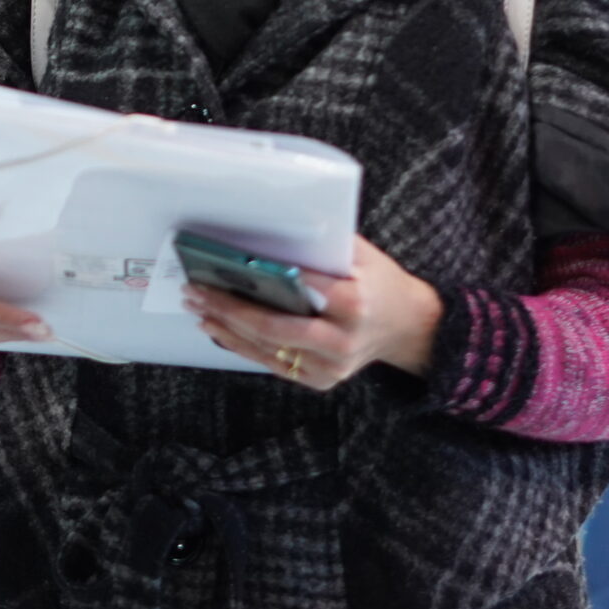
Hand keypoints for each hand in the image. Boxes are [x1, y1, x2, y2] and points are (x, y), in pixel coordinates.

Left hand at [184, 235, 442, 390]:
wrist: (410, 328)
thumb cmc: (381, 284)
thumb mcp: (364, 256)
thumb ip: (326, 245)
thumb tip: (278, 228)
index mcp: (356, 303)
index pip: (305, 289)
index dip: (266, 278)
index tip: (231, 265)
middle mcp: (342, 340)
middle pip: (276, 327)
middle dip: (231, 309)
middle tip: (199, 291)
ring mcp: (331, 366)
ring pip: (268, 349)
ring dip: (226, 328)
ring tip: (198, 308)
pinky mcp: (321, 380)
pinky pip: (272, 364)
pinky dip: (241, 346)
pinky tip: (218, 329)